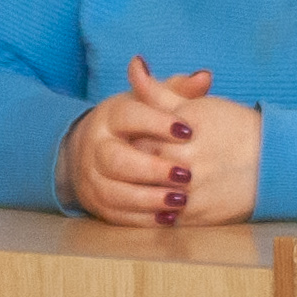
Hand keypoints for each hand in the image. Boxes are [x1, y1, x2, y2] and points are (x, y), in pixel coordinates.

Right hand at [60, 58, 210, 225]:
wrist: (95, 149)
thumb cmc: (138, 122)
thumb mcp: (153, 102)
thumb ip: (179, 90)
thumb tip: (205, 77)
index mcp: (110, 116)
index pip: (129, 116)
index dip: (157, 123)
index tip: (188, 131)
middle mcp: (95, 146)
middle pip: (116, 159)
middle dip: (152, 168)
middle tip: (187, 174)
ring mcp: (92, 177)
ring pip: (114, 191)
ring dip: (148, 198)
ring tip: (181, 200)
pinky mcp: (96, 203)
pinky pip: (116, 215)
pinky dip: (142, 219)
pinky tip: (170, 219)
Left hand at [116, 56, 263, 225]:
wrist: (275, 158)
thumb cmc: (234, 127)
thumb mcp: (197, 105)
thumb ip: (158, 91)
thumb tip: (134, 64)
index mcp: (179, 132)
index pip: (135, 139)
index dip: (129, 141)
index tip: (133, 142)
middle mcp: (183, 162)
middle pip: (138, 169)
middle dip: (133, 168)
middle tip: (136, 166)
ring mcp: (190, 191)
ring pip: (148, 197)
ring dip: (142, 193)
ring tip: (147, 186)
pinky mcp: (197, 215)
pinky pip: (164, 219)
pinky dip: (156, 214)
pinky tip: (159, 205)